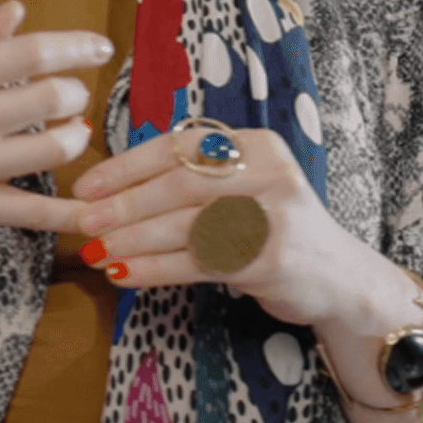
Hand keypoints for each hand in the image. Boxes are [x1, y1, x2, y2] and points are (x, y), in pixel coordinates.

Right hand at [0, 2, 101, 270]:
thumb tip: (17, 12)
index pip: (26, 51)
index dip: (74, 45)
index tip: (98, 46)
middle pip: (51, 97)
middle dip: (76, 91)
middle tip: (74, 93)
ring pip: (54, 149)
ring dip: (75, 137)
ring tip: (71, 132)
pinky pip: (36, 213)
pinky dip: (73, 214)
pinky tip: (97, 208)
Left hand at [73, 122, 375, 328]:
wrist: (339, 278)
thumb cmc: (274, 229)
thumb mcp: (245, 189)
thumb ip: (195, 180)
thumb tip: (110, 189)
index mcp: (256, 144)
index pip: (180, 148)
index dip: (128, 166)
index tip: (87, 186)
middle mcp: (269, 172)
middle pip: (180, 185)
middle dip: (124, 204)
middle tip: (83, 220)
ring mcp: (274, 215)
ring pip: (186, 225)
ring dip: (133, 240)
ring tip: (96, 251)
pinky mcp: (271, 259)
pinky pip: (198, 262)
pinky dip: (155, 269)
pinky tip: (125, 275)